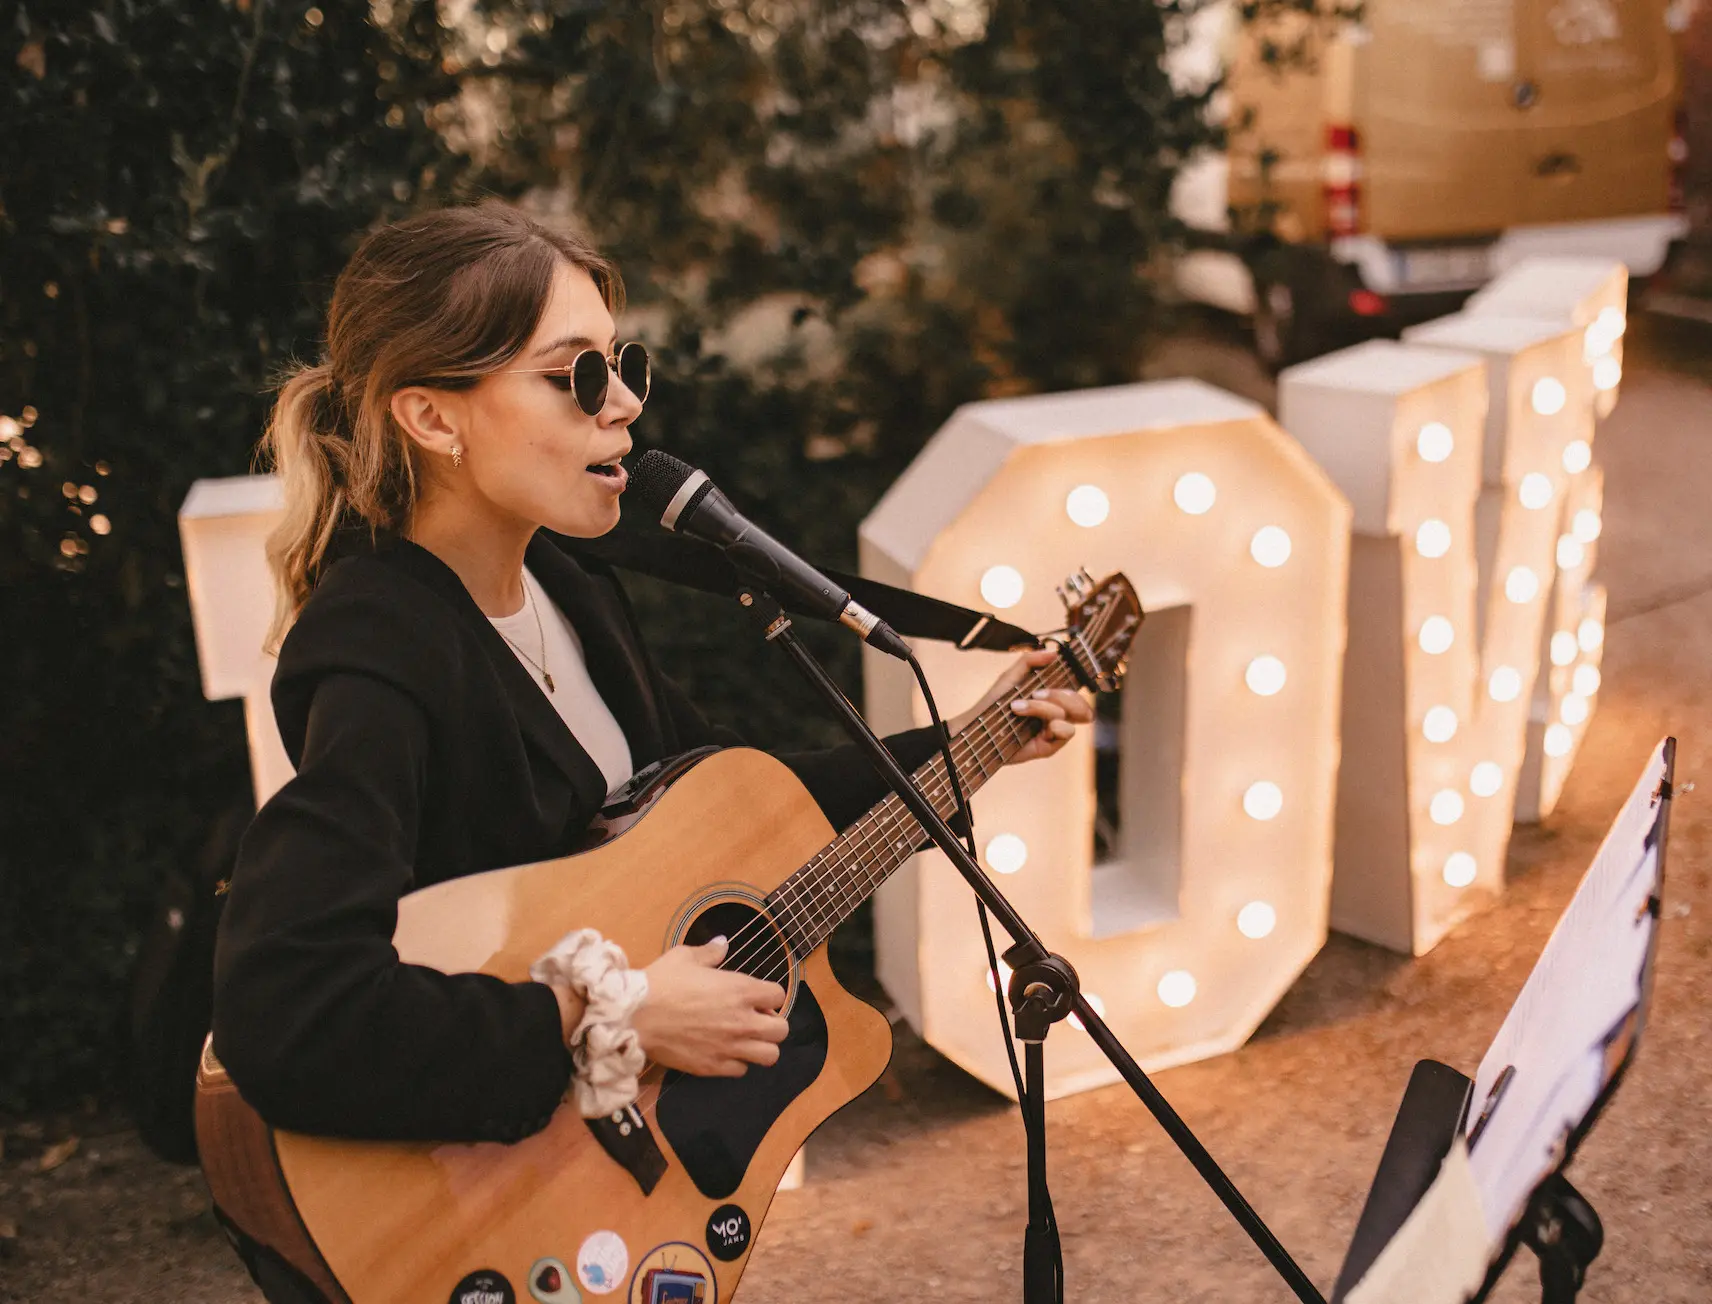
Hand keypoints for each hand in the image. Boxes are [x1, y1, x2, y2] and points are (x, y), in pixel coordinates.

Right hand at [633, 937, 788, 1077]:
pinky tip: (722, 1051)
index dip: (769, 995)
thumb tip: (723, 942)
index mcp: (741, 990)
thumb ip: (710, 952)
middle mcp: (743, 1021)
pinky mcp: (714, 1067)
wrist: (635, 1016)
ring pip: (769, 1056)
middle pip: (781, 1031)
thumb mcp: (685, 957)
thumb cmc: (661, 983)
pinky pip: (741, 1070)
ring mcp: (730, 1047)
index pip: (778, 995)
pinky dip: (736, 1062)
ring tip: (744, 1039)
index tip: (757, 997)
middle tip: (754, 1019)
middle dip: (771, 1024)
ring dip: (760, 1046)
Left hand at [950, 647, 1093, 765]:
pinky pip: (1067, 732)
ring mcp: (1053, 730)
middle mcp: (1055, 714)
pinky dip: (1055, 725)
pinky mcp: (1050, 746)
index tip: (1066, 672)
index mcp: (1050, 698)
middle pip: (1080, 702)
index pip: (1075, 689)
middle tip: (1035, 693)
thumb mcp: (1010, 677)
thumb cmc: (993, 704)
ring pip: (1072, 715)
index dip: (1079, 681)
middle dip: (1060, 694)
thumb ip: (1030, 661)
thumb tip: (1053, 653)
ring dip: (1046, 708)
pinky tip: (1039, 727)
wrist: (978, 729)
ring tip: (1020, 708)